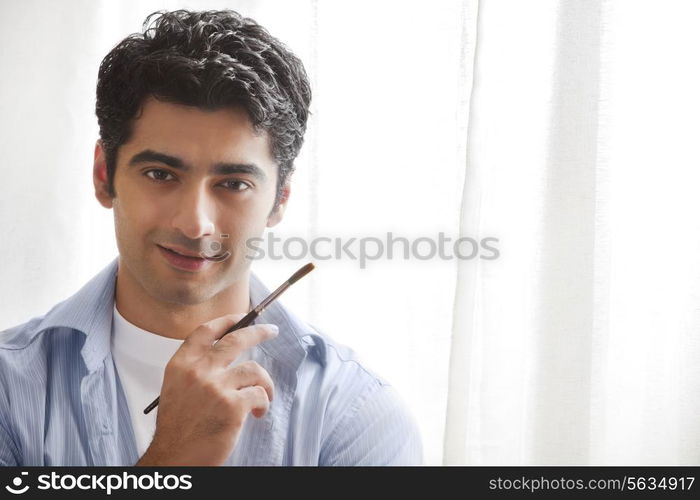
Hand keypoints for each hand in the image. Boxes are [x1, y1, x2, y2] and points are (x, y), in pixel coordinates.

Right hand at [136, 313, 277, 465]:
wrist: (174, 458)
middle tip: (271, 330)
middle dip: (259, 331)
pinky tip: (257, 414)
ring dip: (265, 383)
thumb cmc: (177, 428)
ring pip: (254, 369)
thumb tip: (225, 353)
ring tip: (264, 396)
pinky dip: (263, 403)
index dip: (227, 321)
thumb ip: (196, 369)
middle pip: (236, 339)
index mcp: (181, 365)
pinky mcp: (233, 405)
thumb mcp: (177, 388)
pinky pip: (259, 394)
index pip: (206, 331)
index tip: (241, 317)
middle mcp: (199, 371)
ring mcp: (217, 387)